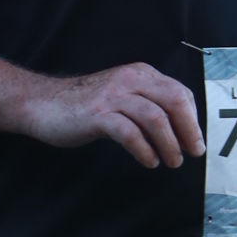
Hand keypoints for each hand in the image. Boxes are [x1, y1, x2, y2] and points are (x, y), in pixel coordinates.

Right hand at [12, 65, 203, 168]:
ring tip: (172, 162)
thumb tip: (177, 131)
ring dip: (169, 144)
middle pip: (174, 101)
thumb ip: (145, 104)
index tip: (194, 141)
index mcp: (140, 74)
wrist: (42, 104)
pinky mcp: (97, 115)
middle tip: (192, 152)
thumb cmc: (84, 106)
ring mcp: (113, 97)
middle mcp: (130, 80)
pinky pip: (130, 133)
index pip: (179, 92)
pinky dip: (144, 150)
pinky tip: (149, 161)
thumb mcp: (120, 96)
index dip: (193, 119)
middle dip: (189, 129)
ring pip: (155, 118)